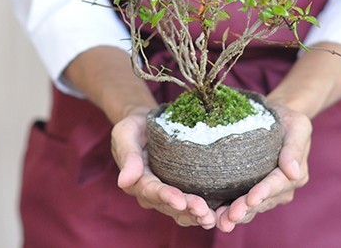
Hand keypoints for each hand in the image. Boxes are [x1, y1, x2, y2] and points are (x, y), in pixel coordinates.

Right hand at [111, 107, 216, 228]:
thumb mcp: (126, 133)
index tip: (180, 201)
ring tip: (211, 218)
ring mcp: (166, 193)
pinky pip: (190, 204)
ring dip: (195, 215)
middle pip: (169, 205)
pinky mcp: (180, 188)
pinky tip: (217, 213)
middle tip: (204, 212)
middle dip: (186, 209)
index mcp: (136, 180)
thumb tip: (123, 182)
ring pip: (180, 210)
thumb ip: (127, 155)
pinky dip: (202, 210)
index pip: (151, 190)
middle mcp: (150, 192)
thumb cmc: (134, 126)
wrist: (146, 122)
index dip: (166, 196)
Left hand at [215, 104, 311, 231]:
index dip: (264, 192)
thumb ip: (294, 147)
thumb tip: (293, 172)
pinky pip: (244, 204)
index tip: (251, 199)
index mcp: (296, 175)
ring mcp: (269, 192)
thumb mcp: (297, 126)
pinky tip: (217, 215)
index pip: (278, 185)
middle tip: (230, 215)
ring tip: (222, 221)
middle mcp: (283, 188)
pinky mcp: (254, 190)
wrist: (277, 117)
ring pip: (253, 207)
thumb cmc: (288, 119)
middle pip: (263, 201)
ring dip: (238, 214)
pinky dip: (231, 210)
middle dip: (246, 209)